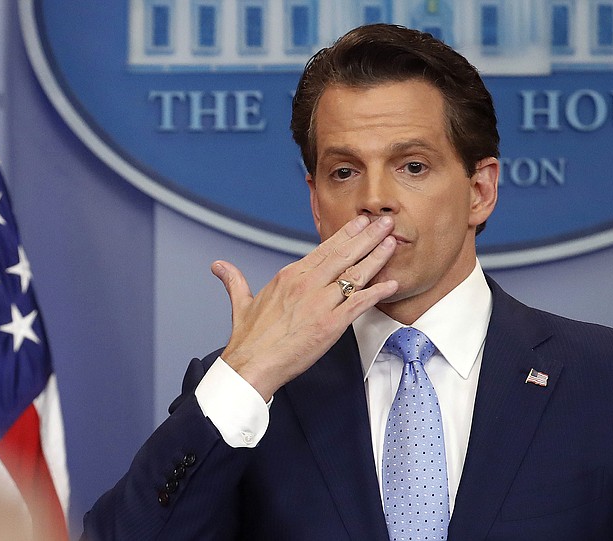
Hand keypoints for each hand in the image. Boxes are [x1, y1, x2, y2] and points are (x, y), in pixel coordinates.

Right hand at [211, 215, 398, 399]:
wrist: (250, 367)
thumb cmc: (248, 340)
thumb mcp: (242, 304)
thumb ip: (235, 281)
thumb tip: (219, 266)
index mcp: (289, 276)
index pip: (324, 249)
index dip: (346, 234)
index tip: (361, 223)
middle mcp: (306, 283)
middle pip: (344, 254)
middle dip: (368, 236)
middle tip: (386, 222)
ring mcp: (319, 302)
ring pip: (355, 274)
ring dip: (377, 257)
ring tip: (393, 241)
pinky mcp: (330, 324)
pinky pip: (359, 303)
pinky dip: (377, 292)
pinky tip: (392, 283)